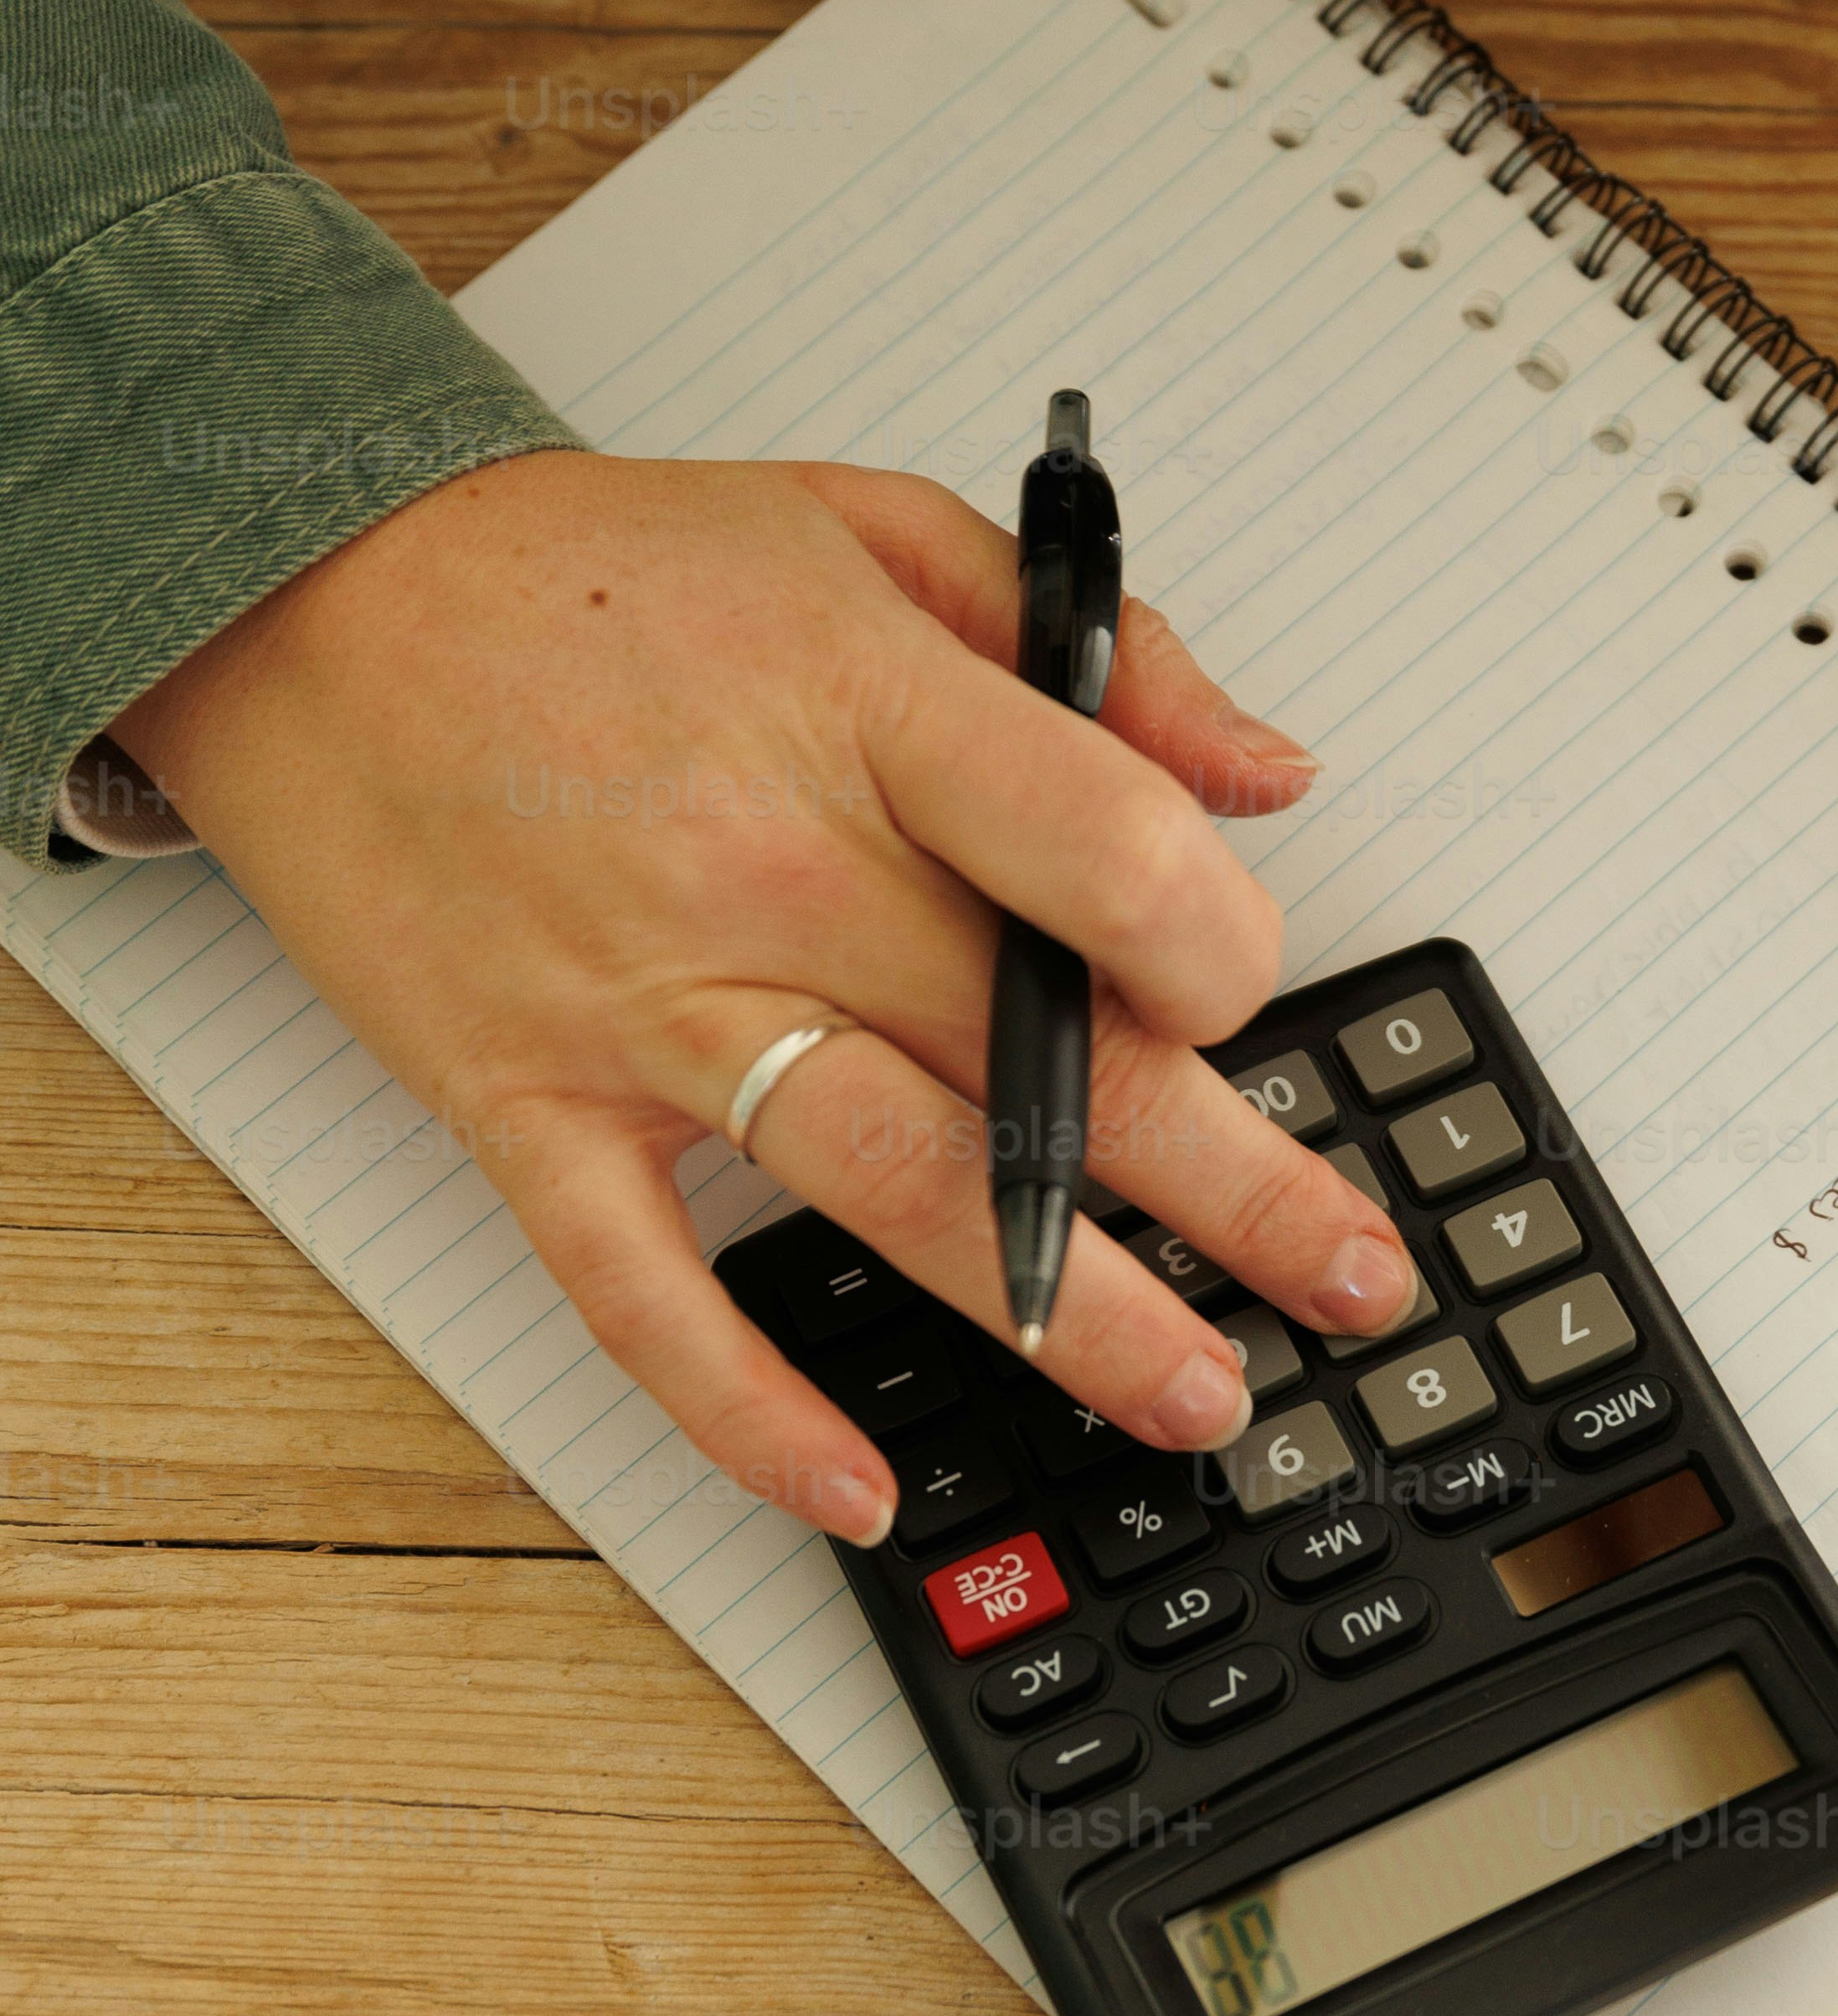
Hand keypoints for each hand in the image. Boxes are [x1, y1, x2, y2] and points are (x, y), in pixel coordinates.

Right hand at [115, 447, 1416, 1539]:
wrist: (307, 596)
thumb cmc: (588, 575)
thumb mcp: (870, 527)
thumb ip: (1095, 648)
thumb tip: (1265, 771)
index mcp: (870, 718)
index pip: (1111, 860)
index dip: (1221, 946)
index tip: (1248, 992)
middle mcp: (773, 875)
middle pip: (1049, 1066)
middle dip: (1235, 1193)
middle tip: (1353, 1286)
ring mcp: (649, 1009)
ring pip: (902, 1194)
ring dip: (1069, 1319)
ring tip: (1199, 1395)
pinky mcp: (533, 1107)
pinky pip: (644, 1294)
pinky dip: (746, 1408)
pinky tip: (860, 1488)